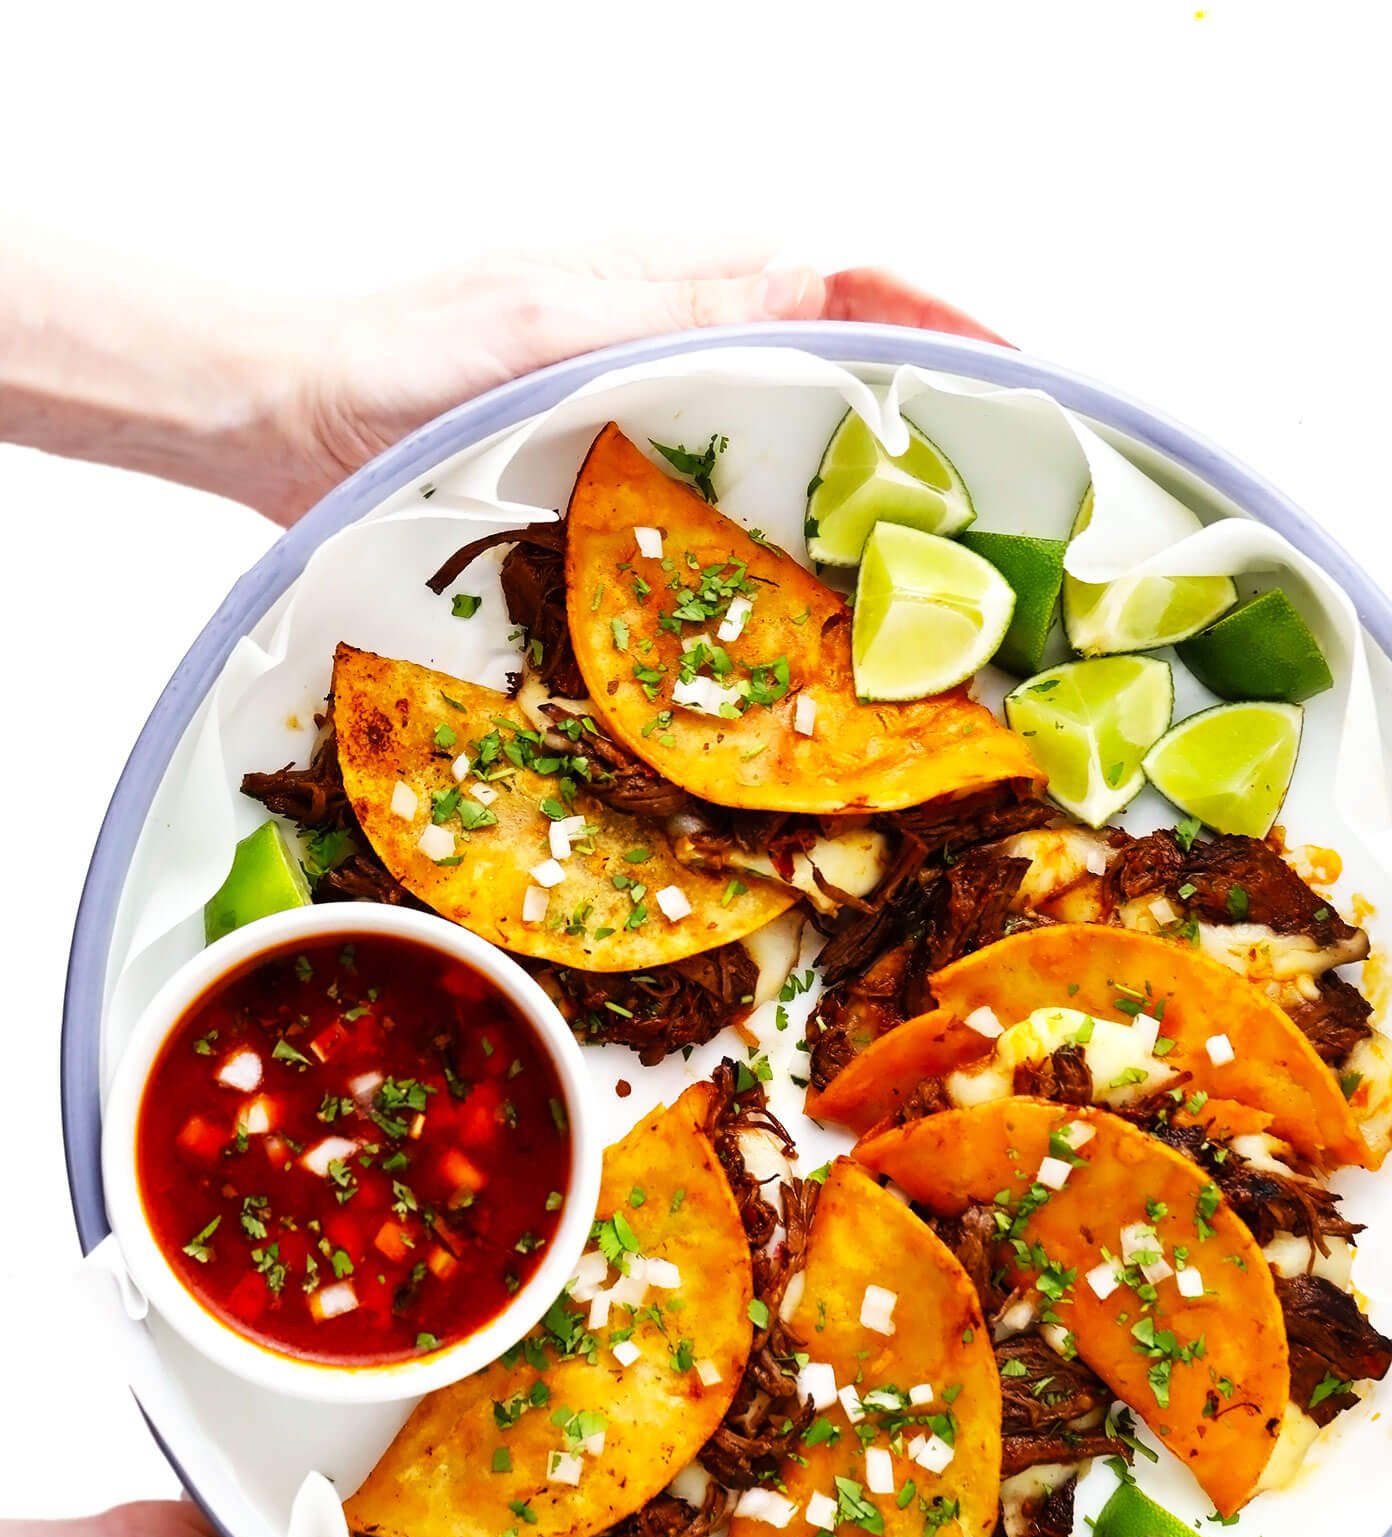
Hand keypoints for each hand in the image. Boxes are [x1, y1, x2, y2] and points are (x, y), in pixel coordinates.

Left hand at [268, 243, 1007, 522]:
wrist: (300, 414)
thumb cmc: (405, 360)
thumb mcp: (549, 327)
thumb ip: (676, 313)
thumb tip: (813, 289)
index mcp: (685, 281)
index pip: (851, 284)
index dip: (943, 327)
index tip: (1022, 382)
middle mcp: (683, 338)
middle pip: (839, 364)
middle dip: (931, 417)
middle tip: (1010, 497)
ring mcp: (653, 406)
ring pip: (790, 437)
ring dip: (863, 490)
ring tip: (939, 564)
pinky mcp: (615, 470)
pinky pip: (723, 498)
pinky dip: (779, 538)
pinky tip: (807, 599)